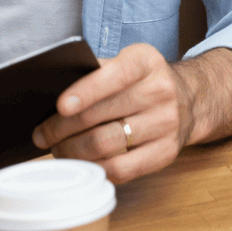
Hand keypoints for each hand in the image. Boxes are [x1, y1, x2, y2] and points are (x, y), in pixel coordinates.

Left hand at [33, 44, 193, 183]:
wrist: (188, 100)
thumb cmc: (143, 82)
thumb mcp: (127, 63)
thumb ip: (96, 71)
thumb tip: (51, 92)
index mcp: (147, 62)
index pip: (115, 75)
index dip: (86, 91)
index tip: (60, 106)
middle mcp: (161, 91)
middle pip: (100, 115)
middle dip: (61, 128)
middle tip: (42, 135)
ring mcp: (166, 123)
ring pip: (105, 144)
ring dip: (72, 150)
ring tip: (58, 149)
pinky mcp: (165, 152)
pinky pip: (120, 168)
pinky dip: (94, 167)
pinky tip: (82, 162)